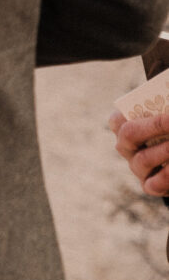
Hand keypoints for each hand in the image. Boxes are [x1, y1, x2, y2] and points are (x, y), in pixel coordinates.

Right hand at [109, 75, 168, 196]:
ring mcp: (136, 167)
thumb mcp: (163, 115)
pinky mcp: (149, 185)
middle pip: (129, 134)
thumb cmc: (166, 127)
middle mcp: (125, 147)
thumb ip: (164, 106)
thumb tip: (168, 94)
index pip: (117, 119)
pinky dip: (167, 176)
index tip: (160, 108)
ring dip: (165, 150)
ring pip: (143, 159)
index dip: (133, 111)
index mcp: (124, 126)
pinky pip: (153, 184)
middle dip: (154, 126)